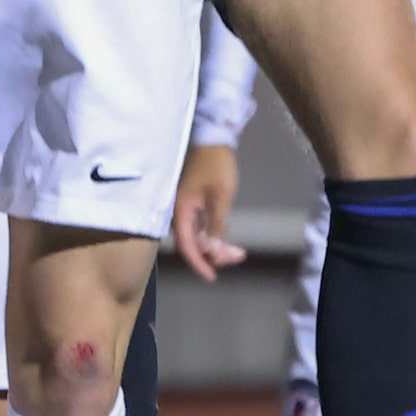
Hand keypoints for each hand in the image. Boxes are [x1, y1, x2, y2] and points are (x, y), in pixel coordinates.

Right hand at [171, 143, 246, 281]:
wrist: (212, 138)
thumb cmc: (216, 166)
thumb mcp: (220, 196)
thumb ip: (217, 225)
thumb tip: (214, 251)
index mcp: (180, 209)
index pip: (187, 245)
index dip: (199, 263)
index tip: (213, 277)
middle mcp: (177, 211)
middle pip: (191, 243)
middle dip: (212, 255)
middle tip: (237, 258)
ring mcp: (184, 207)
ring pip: (196, 236)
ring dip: (214, 246)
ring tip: (237, 252)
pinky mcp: (191, 202)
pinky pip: (198, 226)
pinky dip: (211, 235)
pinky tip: (226, 239)